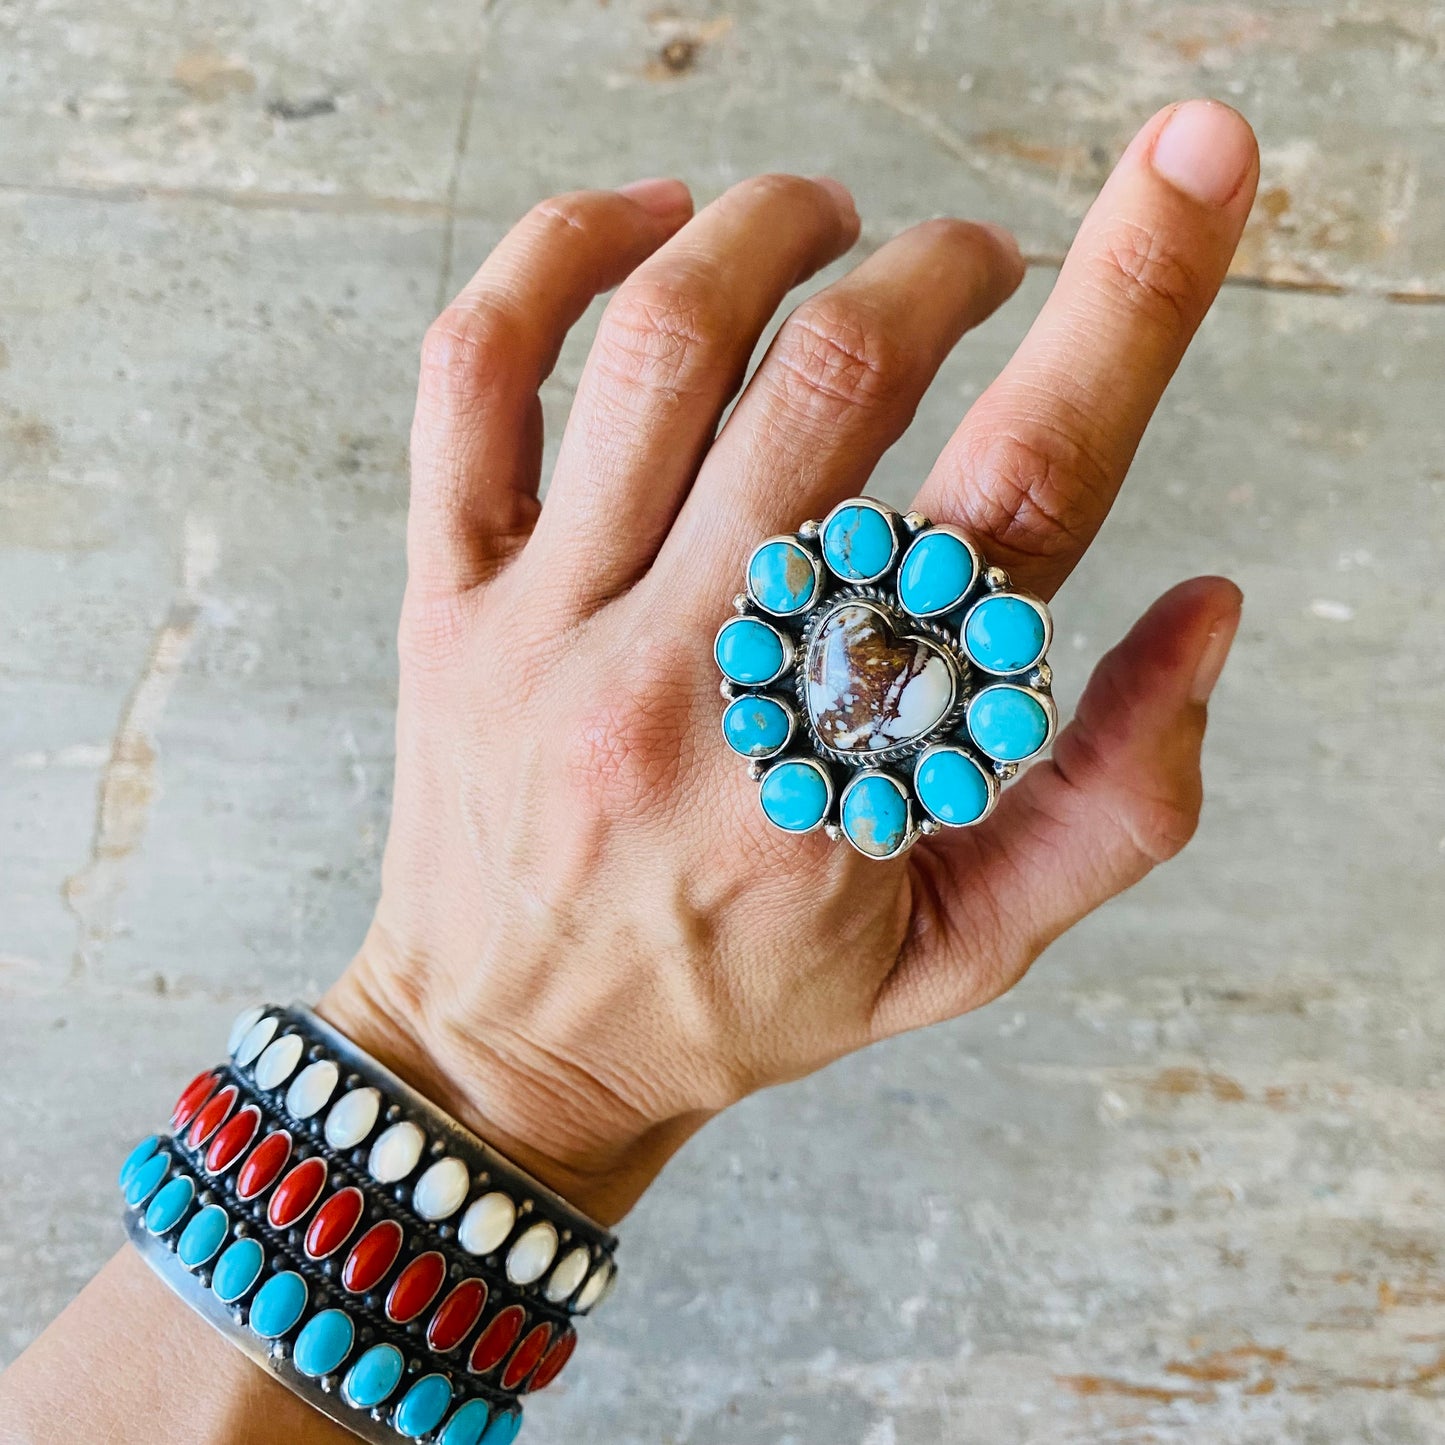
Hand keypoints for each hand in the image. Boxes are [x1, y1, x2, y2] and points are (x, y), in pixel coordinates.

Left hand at [322, 100, 1258, 1224]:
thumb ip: (1113, 804)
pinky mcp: (444, 599)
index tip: (1191, 173)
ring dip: (772, 234)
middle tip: (973, 263)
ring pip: (663, 347)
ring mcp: (547, 631)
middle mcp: (688, 686)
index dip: (1125, 314)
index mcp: (846, 779)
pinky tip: (646, 226)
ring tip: (830, 222)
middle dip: (937, 270)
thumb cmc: (745, 1000)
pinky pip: (472, 377)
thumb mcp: (960, 955)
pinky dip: (558, 254)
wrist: (513, 1050)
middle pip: (833, 386)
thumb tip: (1207, 609)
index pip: (1013, 507)